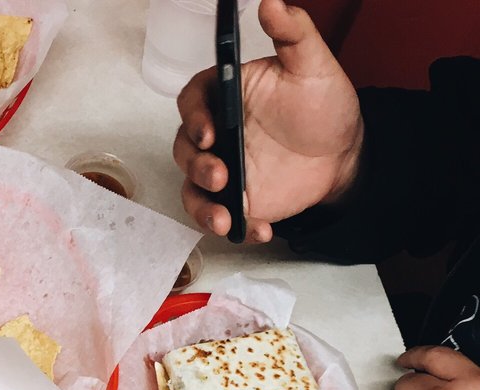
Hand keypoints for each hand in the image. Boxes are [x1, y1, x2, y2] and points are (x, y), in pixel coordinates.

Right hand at [173, 0, 363, 241]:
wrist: (342, 154)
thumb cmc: (322, 105)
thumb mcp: (313, 64)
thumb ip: (293, 32)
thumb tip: (271, 3)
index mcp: (226, 98)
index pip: (193, 102)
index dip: (195, 117)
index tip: (212, 132)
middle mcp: (217, 136)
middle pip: (185, 150)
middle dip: (198, 167)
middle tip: (222, 176)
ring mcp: (222, 172)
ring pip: (193, 191)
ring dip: (204, 208)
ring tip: (226, 219)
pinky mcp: (234, 202)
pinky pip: (221, 218)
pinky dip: (237, 228)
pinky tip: (259, 229)